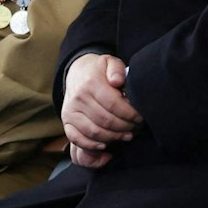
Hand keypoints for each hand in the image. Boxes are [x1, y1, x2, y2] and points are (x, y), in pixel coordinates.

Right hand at [62, 52, 141, 167]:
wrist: (76, 72)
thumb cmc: (98, 70)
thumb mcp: (110, 62)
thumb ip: (117, 69)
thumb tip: (117, 81)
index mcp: (91, 83)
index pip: (114, 105)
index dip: (130, 114)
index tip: (140, 117)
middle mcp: (79, 98)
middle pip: (106, 121)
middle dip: (125, 127)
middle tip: (136, 128)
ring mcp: (70, 111)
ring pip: (94, 132)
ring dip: (113, 137)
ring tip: (126, 135)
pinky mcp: (66, 121)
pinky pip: (77, 139)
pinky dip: (91, 146)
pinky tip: (105, 146)